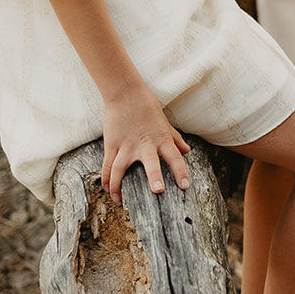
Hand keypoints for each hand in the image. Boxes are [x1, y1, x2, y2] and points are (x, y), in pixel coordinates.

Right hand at [101, 87, 191, 203]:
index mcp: (161, 139)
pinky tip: (108, 190)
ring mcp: (126, 145)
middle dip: (154, 176)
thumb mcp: (164, 122)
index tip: (184, 186)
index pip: (175, 157)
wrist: (125, 93)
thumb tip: (186, 151)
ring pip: (120, 168)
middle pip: (151, 162)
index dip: (180, 171)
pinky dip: (107, 180)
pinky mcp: (112, 144)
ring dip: (119, 185)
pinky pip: (107, 165)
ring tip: (119, 200)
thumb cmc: (147, 107)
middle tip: (158, 190)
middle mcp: (145, 144)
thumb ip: (175, 138)